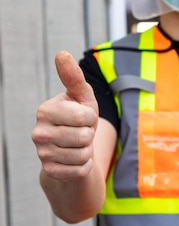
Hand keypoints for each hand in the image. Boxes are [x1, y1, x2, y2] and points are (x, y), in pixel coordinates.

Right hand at [32, 51, 98, 180]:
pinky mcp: (50, 172)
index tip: (84, 117)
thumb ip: (73, 77)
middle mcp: (39, 133)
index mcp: (45, 110)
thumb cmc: (79, 118)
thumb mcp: (81, 97)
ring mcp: (42, 154)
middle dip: (90, 135)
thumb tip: (62, 54)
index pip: (85, 116)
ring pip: (83, 155)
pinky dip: (84, 166)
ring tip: (78, 145)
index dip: (92, 118)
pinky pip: (80, 170)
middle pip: (84, 137)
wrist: (72, 148)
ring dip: (87, 151)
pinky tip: (75, 159)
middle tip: (81, 133)